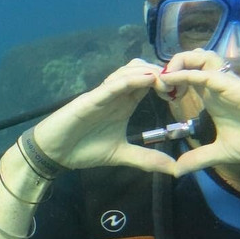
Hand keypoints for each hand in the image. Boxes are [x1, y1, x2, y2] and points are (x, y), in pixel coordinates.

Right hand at [32, 58, 176, 174]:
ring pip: (129, 70)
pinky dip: (130, 79)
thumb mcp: (121, 155)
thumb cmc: (83, 149)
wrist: (55, 152)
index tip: (184, 90)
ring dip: (149, 72)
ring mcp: (104, 93)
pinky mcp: (92, 97)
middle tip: (179, 83)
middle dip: (162, 72)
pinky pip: (113, 84)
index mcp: (124, 103)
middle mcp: (116, 94)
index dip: (167, 81)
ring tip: (167, 81)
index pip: (149, 83)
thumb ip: (146, 159)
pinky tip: (147, 79)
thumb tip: (175, 169)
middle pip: (141, 69)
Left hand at [159, 54, 239, 174]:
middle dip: (168, 67)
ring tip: (163, 80)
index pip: (186, 77)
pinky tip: (169, 80)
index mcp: (213, 98)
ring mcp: (226, 83)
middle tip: (155, 85)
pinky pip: (206, 72)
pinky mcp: (234, 85)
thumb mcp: (221, 153)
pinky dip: (185, 73)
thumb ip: (198, 158)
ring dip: (177, 63)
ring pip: (198, 56)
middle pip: (189, 60)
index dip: (167, 80)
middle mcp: (218, 86)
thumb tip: (177, 170)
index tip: (153, 94)